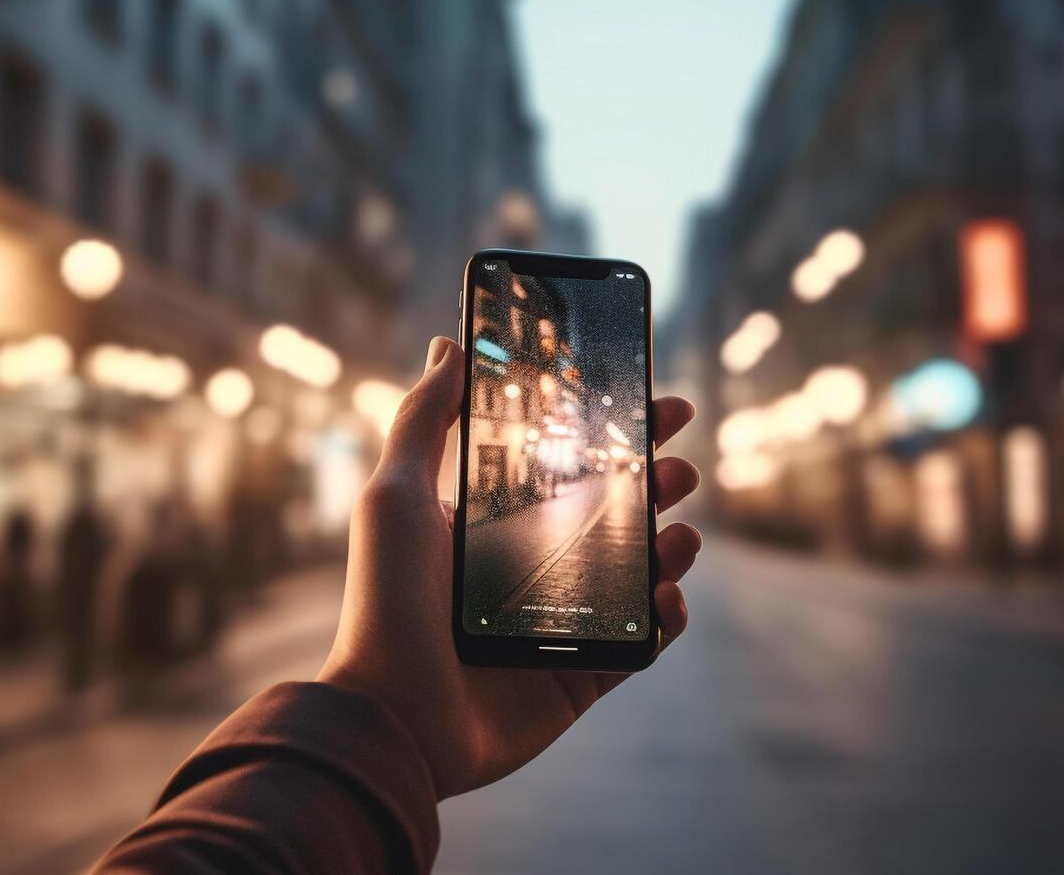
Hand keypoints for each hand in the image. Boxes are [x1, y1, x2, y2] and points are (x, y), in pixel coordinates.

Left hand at [317, 337, 701, 797]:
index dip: (615, 432)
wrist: (393, 718)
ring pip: (640, 573)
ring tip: (679, 532)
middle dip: (656, 482)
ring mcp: (562, 623)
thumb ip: (422, 419)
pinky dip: (665, 618)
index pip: (569, 464)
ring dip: (672, 546)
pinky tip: (665, 597)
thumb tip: (447, 345)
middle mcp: (534, 568)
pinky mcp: (582, 676)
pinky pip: (643, 641)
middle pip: (616, 513)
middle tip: (678, 466)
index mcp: (496, 523)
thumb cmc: (384, 605)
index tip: (654, 400)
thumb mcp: (397, 497)